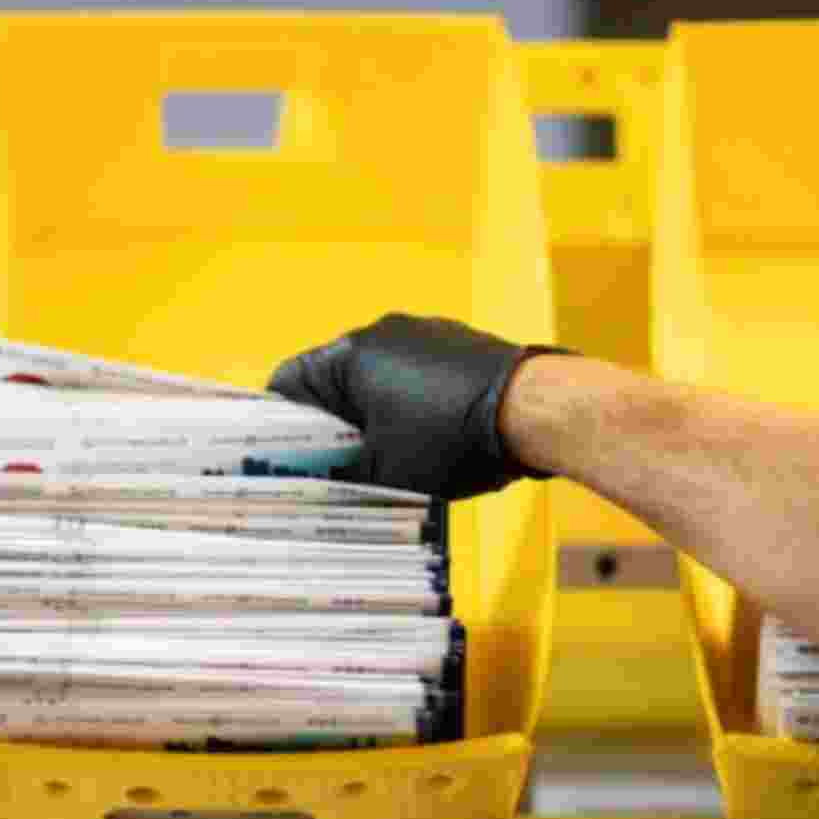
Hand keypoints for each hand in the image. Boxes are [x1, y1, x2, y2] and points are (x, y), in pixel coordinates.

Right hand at [267, 312, 567, 498]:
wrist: (535, 411)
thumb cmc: (450, 439)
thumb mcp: (386, 473)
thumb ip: (342, 476)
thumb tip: (319, 485)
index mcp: (349, 356)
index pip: (290, 384)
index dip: (283, 425)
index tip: (286, 459)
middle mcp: (381, 333)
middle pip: (335, 382)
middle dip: (333, 426)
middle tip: (336, 470)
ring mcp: (423, 334)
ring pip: (377, 380)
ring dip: (374, 417)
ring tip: (388, 461)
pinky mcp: (458, 344)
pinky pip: (416, 377)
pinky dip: (411, 406)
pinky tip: (429, 440)